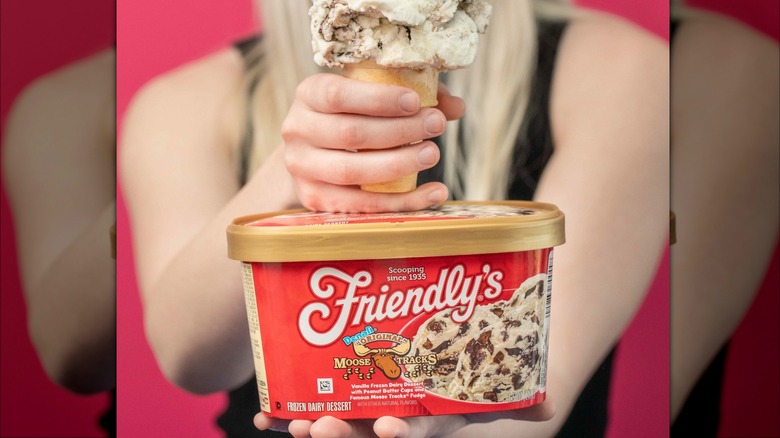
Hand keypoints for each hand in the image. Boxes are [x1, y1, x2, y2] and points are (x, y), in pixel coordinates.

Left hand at [254, 399, 554, 437]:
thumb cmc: (465, 382)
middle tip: (322, 427)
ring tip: (290, 423)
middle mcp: (394, 425)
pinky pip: (310, 413)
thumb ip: (513, 398)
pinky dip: (284, 415)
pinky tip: (264, 412)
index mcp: (429, 420)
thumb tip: (551, 404)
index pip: (417, 433)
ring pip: (337, 429)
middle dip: (344, 437)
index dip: (402, 435)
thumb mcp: (488, 391)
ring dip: (312, 429)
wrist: (442, 372)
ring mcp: (364, 416)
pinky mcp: (341, 401)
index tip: (388, 428)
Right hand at [281, 73, 465, 212]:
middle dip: (400, 131)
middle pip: (350, 134)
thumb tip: (456, 107)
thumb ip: (413, 95)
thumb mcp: (374, 94)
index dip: (379, 100)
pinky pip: (361, 205)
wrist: (313, 151)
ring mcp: (302, 169)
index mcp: (309, 94)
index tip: (416, 101)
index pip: (339, 95)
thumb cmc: (353, 114)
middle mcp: (297, 130)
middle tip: (436, 125)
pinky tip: (433, 193)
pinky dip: (401, 202)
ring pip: (351, 172)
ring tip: (432, 155)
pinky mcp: (315, 200)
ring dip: (398, 165)